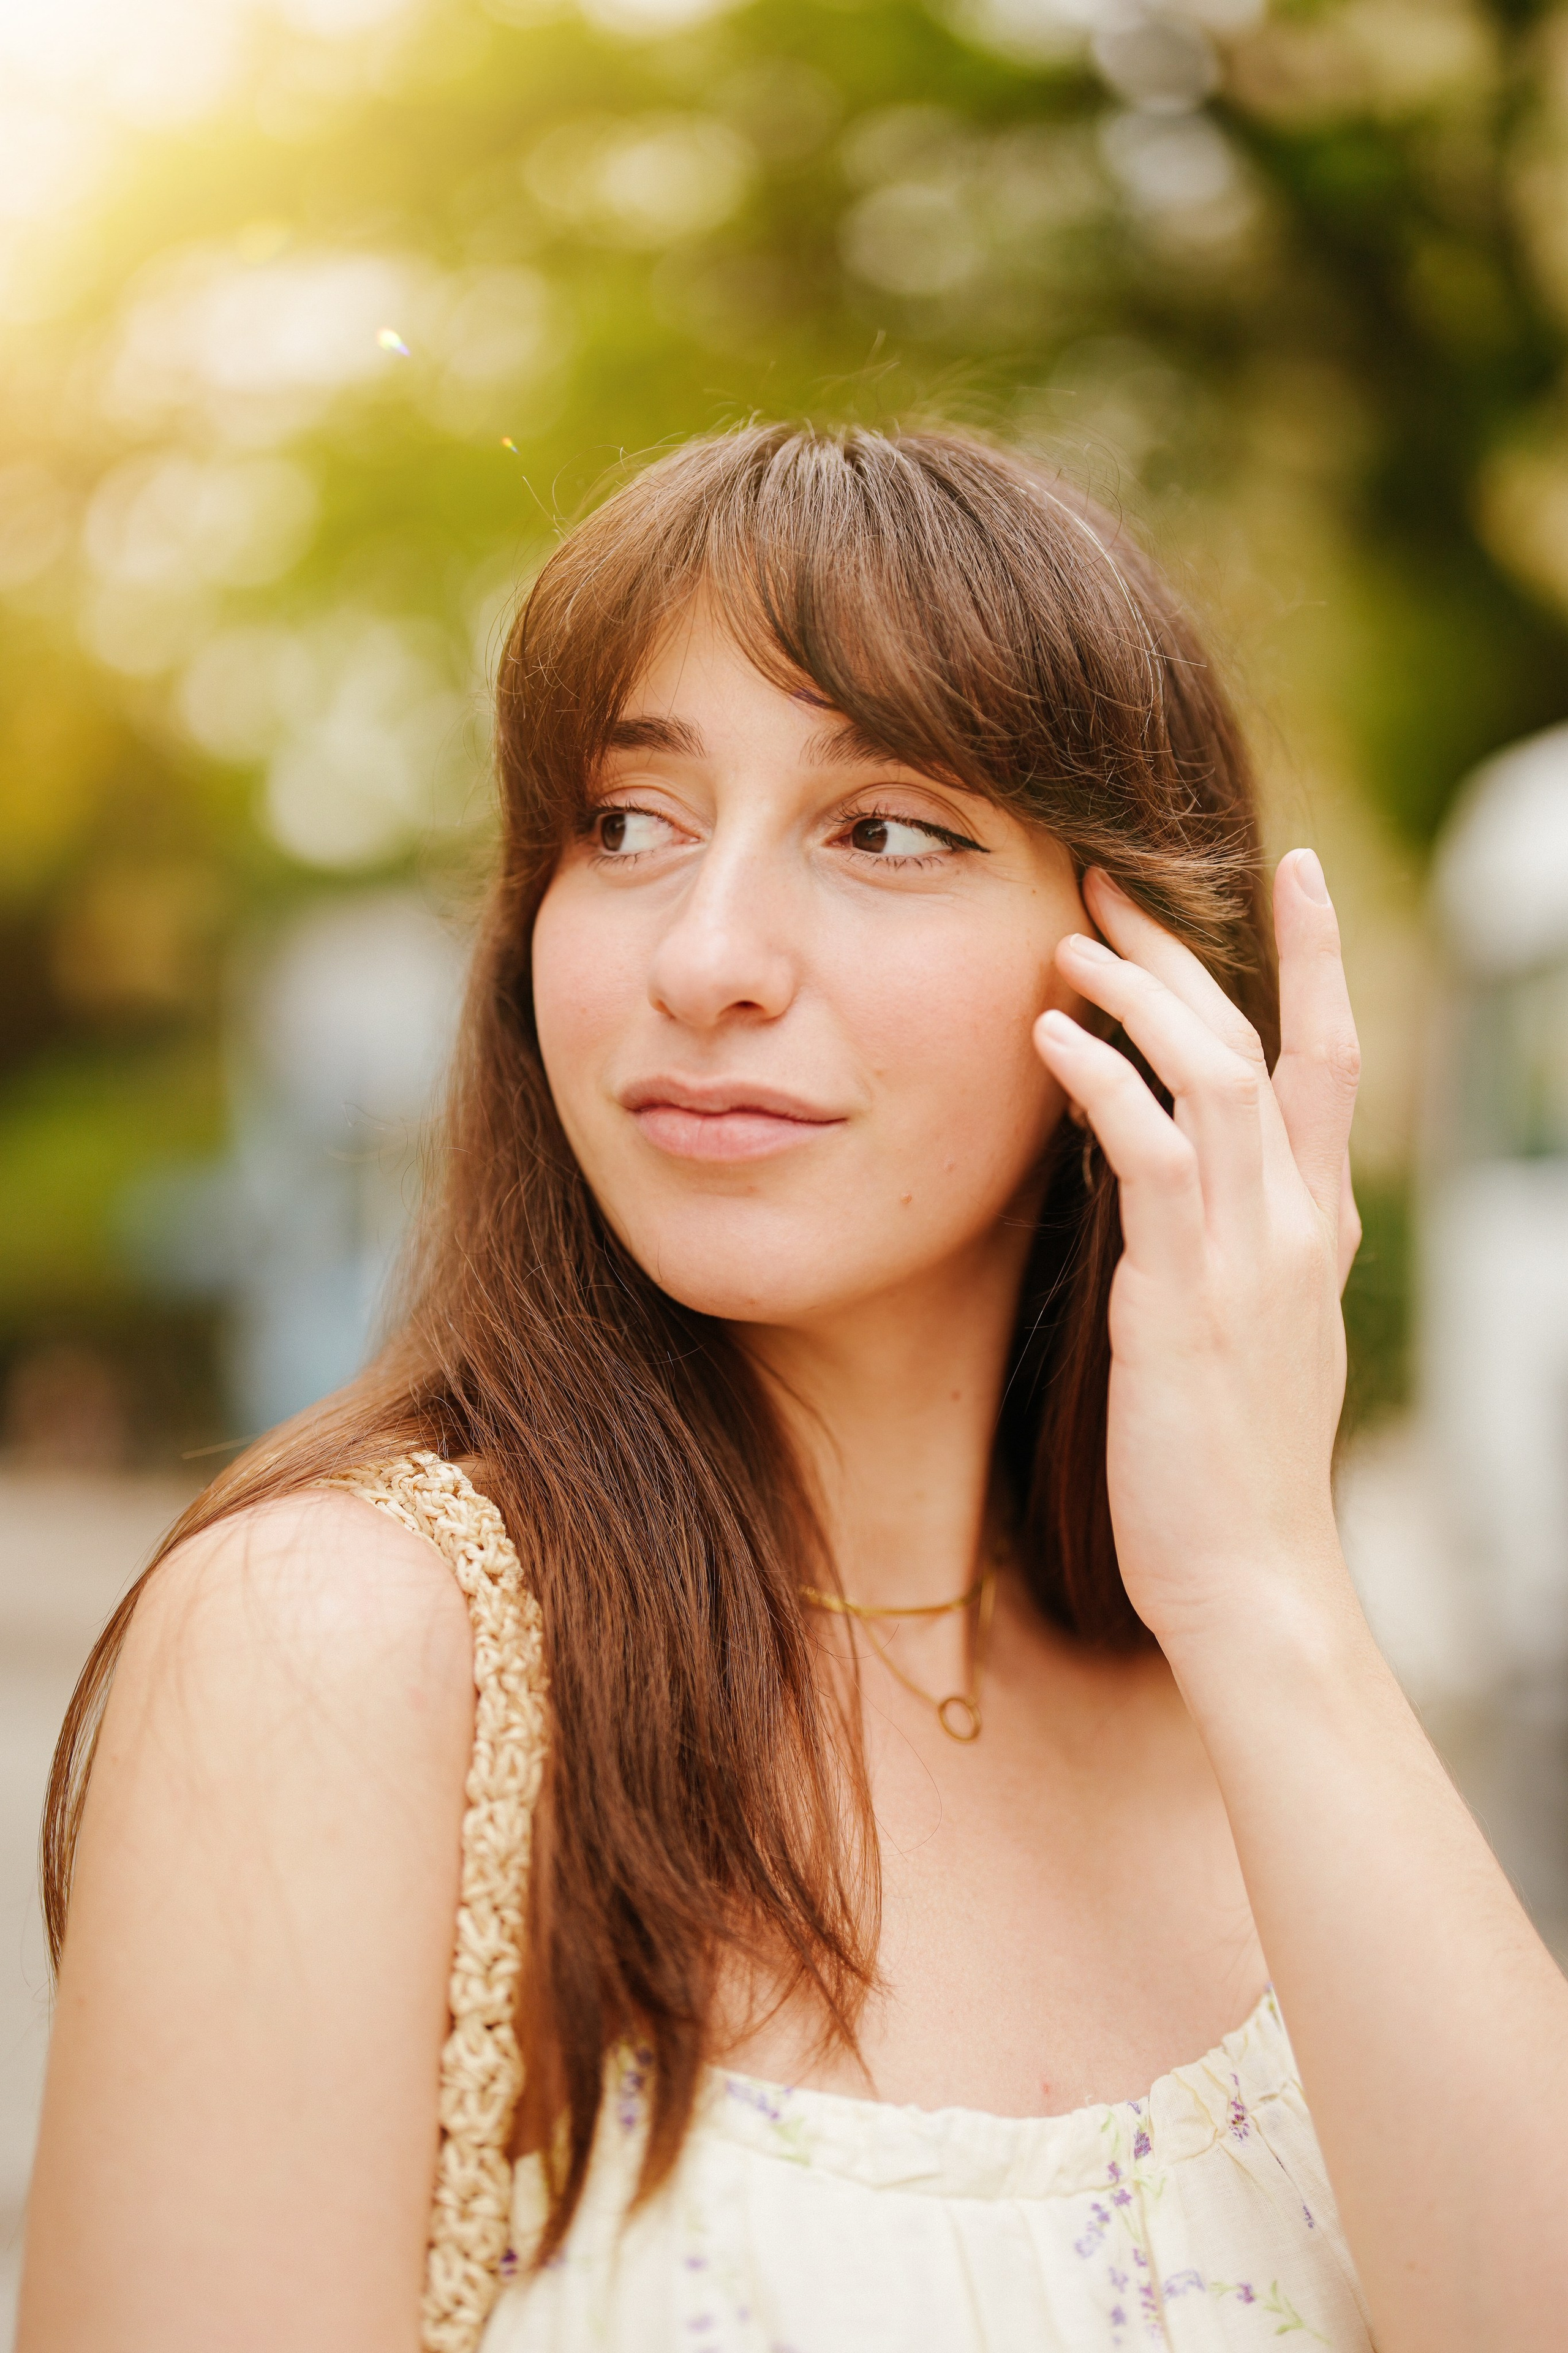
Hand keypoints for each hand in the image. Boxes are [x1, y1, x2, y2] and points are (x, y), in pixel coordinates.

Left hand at [1033, 852, 1361, 1660]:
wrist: (1254, 1581)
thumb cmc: (1231, 1471)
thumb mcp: (1256, 1340)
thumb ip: (1233, 1254)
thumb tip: (1181, 1198)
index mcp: (1318, 1229)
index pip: (1328, 1058)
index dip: (1316, 956)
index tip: (1286, 870)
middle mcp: (1298, 1224)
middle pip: (1263, 1038)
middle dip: (1189, 948)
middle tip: (1109, 880)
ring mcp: (1250, 1257)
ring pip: (1213, 1073)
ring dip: (1139, 994)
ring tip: (1066, 940)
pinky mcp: (1185, 1297)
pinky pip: (1150, 1156)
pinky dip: (1102, 1084)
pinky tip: (1050, 1040)